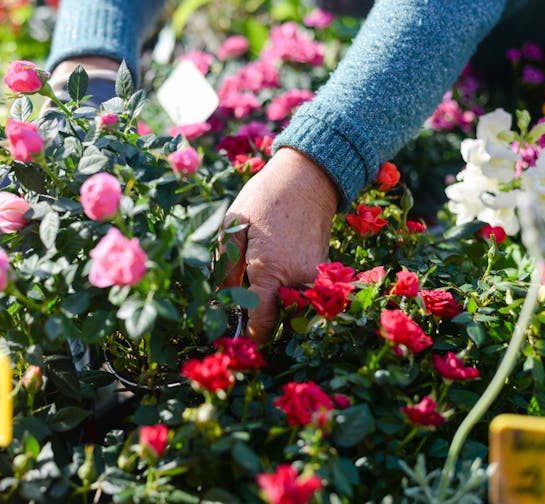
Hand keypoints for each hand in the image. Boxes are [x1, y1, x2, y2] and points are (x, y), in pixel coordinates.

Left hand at [222, 147, 338, 343]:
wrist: (309, 178)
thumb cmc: (265, 198)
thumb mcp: (233, 226)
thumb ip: (225, 266)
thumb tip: (221, 298)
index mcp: (270, 269)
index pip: (262, 320)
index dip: (251, 336)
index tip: (240, 342)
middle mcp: (297, 278)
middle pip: (281, 321)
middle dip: (263, 326)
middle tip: (243, 320)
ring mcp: (314, 276)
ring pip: (296, 312)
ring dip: (279, 313)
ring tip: (258, 302)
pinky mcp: (323, 271)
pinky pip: (306, 296)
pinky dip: (291, 298)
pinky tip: (275, 285)